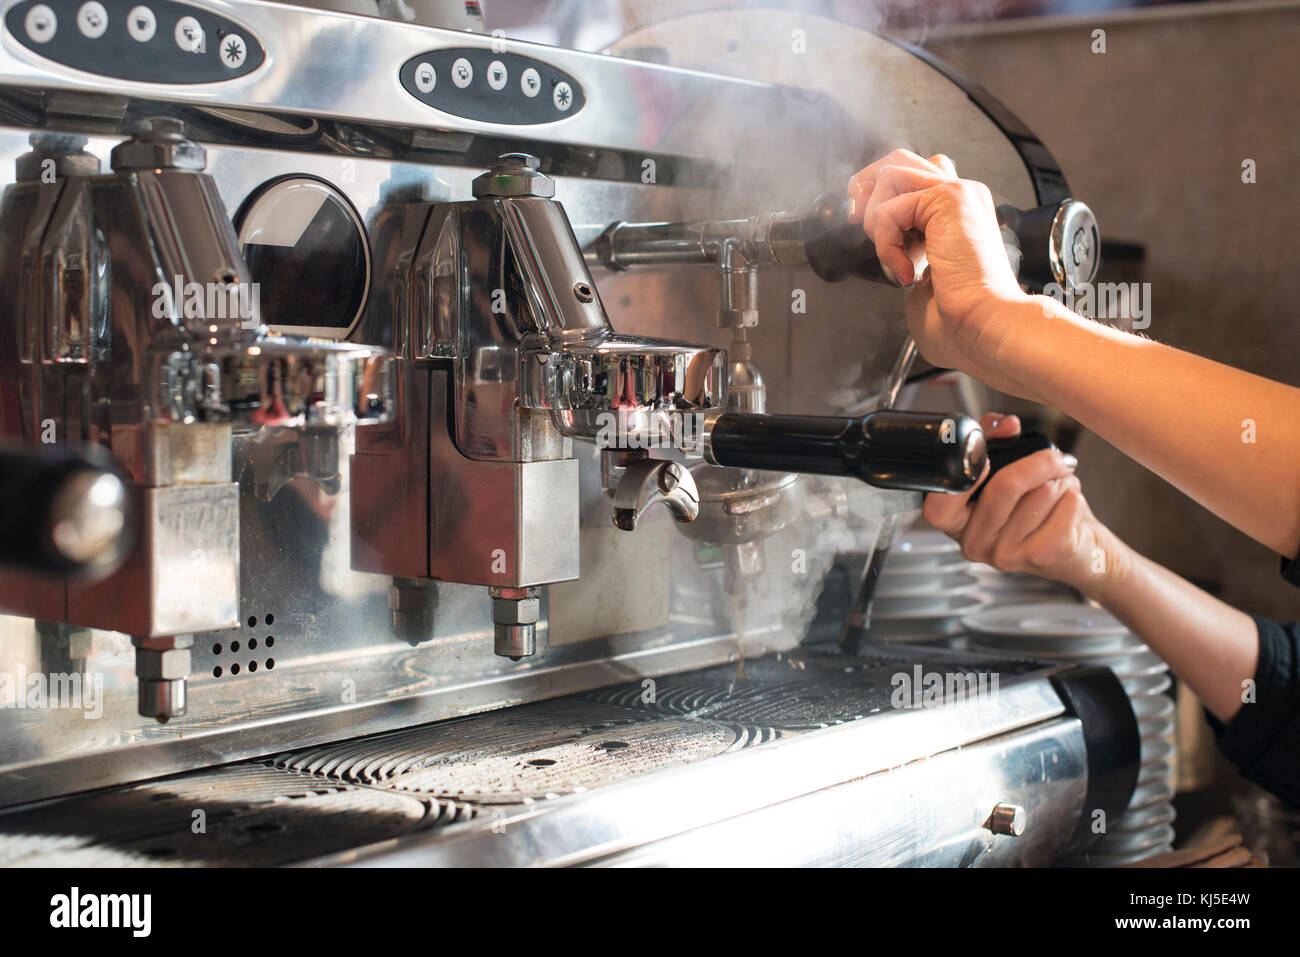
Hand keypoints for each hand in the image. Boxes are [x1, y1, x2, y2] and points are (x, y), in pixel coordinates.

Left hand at [847, 150, 1029, 381]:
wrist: (982, 325)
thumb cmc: (958, 317)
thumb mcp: (922, 277)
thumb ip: (906, 251)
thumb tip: (885, 249)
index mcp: (957, 212)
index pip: (911, 174)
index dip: (879, 195)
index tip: (869, 230)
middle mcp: (961, 196)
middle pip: (898, 159)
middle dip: (866, 189)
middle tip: (860, 227)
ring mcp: (958, 193)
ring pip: (891, 174)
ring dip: (875, 220)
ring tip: (893, 256)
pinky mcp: (949, 199)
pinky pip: (891, 208)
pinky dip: (885, 242)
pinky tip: (905, 270)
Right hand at [921, 413, 1127, 599]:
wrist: (1076, 550)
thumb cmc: (1034, 507)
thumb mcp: (1004, 471)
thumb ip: (993, 440)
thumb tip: (1006, 425)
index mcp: (956, 523)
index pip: (939, 508)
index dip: (963, 478)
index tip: (985, 456)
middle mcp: (974, 544)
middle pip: (1004, 486)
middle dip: (1039, 461)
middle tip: (1054, 459)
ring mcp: (1007, 555)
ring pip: (1041, 493)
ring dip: (1060, 480)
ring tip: (1058, 490)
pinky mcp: (1044, 557)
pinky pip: (1067, 507)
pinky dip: (1075, 496)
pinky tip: (1069, 506)